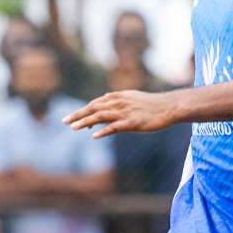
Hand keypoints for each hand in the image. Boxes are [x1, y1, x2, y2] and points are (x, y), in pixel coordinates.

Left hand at [64, 90, 181, 137]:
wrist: (168, 107)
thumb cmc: (150, 105)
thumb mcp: (130, 100)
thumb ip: (116, 102)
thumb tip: (103, 105)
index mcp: (117, 97)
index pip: (95, 104)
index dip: (83, 111)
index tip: (72, 119)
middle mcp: (118, 103)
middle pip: (93, 108)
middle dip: (77, 115)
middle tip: (63, 121)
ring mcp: (125, 112)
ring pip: (100, 116)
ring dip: (85, 122)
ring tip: (73, 128)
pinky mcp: (132, 122)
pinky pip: (114, 127)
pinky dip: (103, 130)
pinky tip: (94, 135)